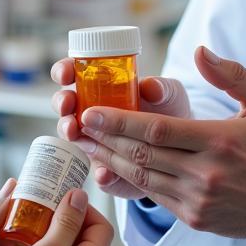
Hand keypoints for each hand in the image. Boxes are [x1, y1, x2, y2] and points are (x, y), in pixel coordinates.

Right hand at [51, 59, 190, 200]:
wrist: (184, 144)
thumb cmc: (170, 109)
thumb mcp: (169, 93)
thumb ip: (161, 88)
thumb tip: (151, 87)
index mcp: (103, 86)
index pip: (74, 73)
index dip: (64, 71)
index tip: (66, 74)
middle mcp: (93, 113)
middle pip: (65, 106)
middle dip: (61, 104)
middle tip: (67, 106)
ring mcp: (96, 142)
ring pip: (73, 139)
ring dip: (71, 136)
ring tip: (77, 134)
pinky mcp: (108, 169)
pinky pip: (98, 174)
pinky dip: (100, 174)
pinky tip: (105, 173)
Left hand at [81, 46, 245, 244]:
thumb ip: (232, 75)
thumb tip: (200, 51)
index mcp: (220, 140)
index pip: (157, 130)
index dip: (119, 122)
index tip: (92, 111)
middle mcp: (206, 174)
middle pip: (141, 155)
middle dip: (104, 139)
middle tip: (76, 125)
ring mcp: (199, 200)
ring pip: (143, 179)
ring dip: (110, 161)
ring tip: (85, 145)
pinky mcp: (197, 218)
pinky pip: (156, 198)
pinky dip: (131, 182)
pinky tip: (113, 168)